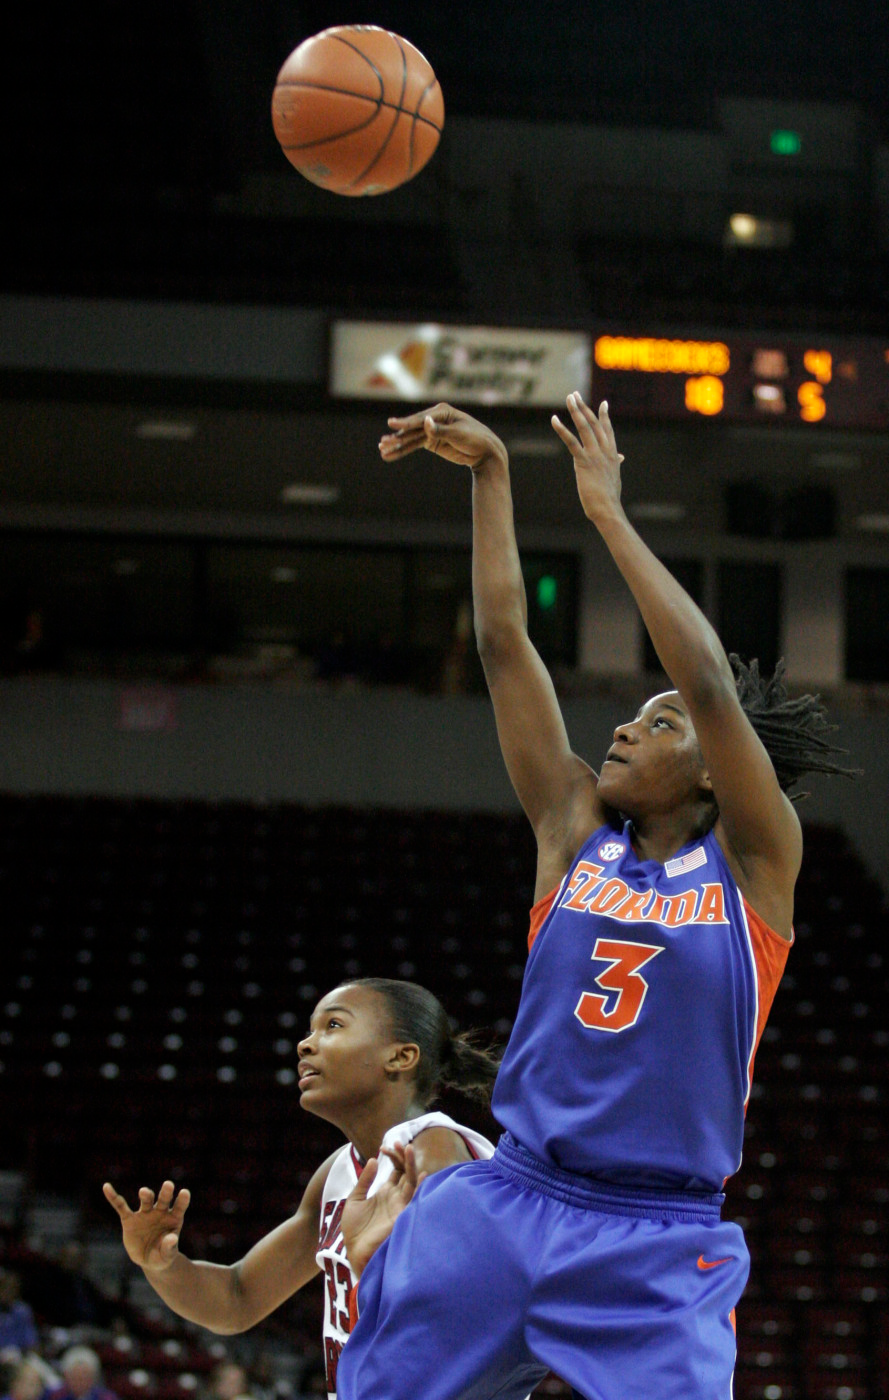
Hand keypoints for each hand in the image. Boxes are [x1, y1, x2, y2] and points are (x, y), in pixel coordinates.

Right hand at [103, 1179, 190, 1273]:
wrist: (149, 1260)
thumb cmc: (163, 1255)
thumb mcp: (167, 1255)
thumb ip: (169, 1247)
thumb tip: (172, 1238)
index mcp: (174, 1218)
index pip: (180, 1207)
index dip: (182, 1200)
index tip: (185, 1192)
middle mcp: (160, 1212)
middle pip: (164, 1200)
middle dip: (166, 1193)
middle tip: (168, 1185)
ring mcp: (145, 1214)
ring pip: (146, 1201)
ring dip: (146, 1195)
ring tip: (144, 1192)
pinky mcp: (129, 1219)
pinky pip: (121, 1207)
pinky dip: (113, 1198)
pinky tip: (107, 1187)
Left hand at [341, 1143, 426, 1278]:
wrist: (354, 1251)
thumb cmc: (354, 1230)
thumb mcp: (354, 1199)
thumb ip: (365, 1180)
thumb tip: (373, 1159)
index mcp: (385, 1192)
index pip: (396, 1170)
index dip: (393, 1157)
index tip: (384, 1148)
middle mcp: (396, 1197)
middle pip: (405, 1172)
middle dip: (404, 1157)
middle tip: (400, 1142)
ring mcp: (400, 1205)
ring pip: (411, 1181)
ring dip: (411, 1165)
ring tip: (409, 1148)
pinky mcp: (402, 1215)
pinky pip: (414, 1199)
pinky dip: (419, 1187)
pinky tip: (422, 1174)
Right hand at [379, 404, 507, 471]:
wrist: (485, 451)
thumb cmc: (476, 438)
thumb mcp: (459, 434)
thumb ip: (440, 430)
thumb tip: (425, 421)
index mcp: (442, 411)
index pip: (420, 419)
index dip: (405, 423)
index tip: (391, 424)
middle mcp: (433, 419)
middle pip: (412, 429)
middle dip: (397, 437)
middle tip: (382, 443)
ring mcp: (431, 430)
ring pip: (410, 438)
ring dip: (396, 445)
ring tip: (382, 450)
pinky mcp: (431, 442)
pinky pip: (414, 446)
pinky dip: (402, 451)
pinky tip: (390, 455)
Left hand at [550, 395, 624, 523]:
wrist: (608, 509)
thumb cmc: (610, 498)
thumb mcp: (615, 478)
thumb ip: (615, 465)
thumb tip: (620, 459)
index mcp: (613, 455)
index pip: (608, 430)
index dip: (604, 416)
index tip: (603, 403)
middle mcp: (605, 451)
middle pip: (594, 423)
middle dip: (584, 407)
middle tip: (575, 395)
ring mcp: (594, 455)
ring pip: (585, 427)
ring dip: (576, 410)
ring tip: (569, 397)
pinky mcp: (583, 462)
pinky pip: (571, 442)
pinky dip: (562, 429)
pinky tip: (554, 420)